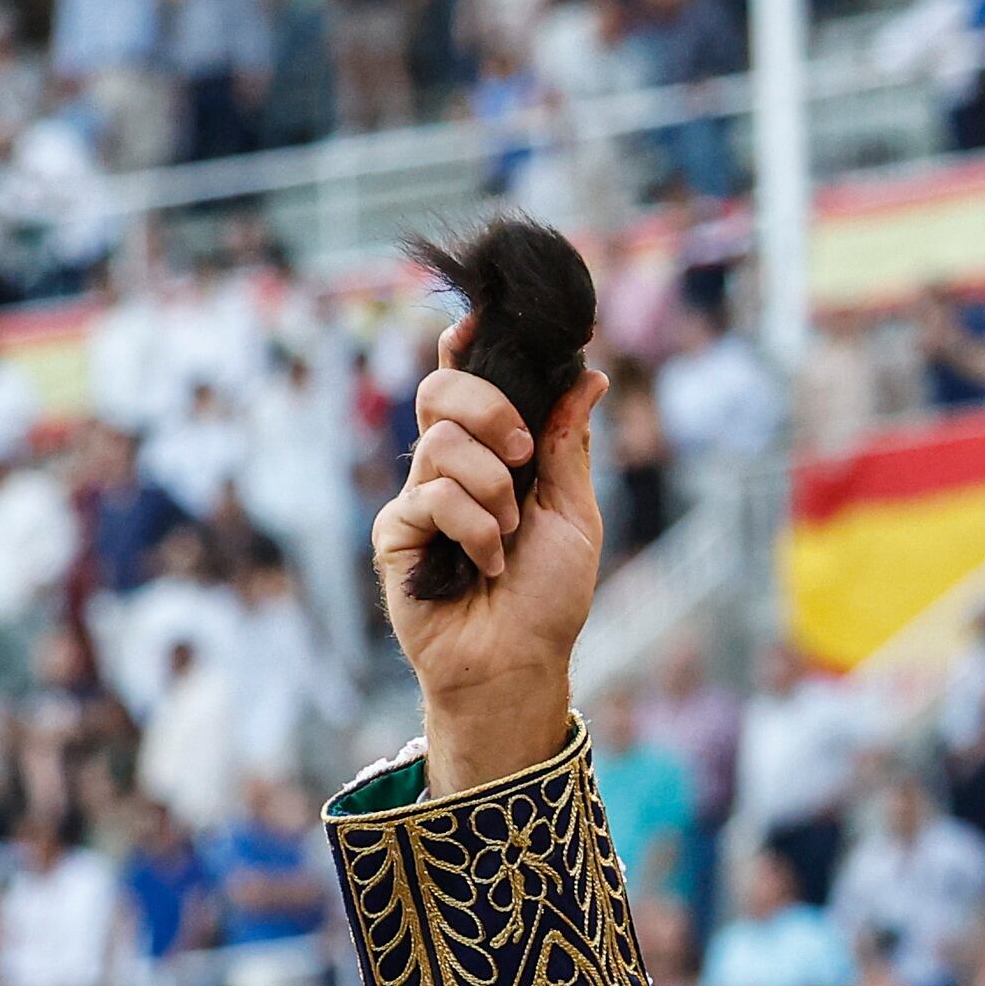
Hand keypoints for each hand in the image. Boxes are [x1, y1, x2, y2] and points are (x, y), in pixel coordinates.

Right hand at [374, 336, 608, 795]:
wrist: (520, 664)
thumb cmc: (550, 599)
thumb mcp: (575, 515)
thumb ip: (569, 444)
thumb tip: (588, 376)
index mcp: (493, 454)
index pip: (468, 382)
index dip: (467, 347)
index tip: (479, 322)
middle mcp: (450, 468)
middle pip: (442, 390)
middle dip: (487, 407)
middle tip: (521, 453)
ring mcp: (419, 498)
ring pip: (440, 443)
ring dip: (491, 489)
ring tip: (507, 536)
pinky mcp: (396, 533)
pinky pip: (429, 496)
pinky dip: (472, 528)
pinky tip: (484, 562)